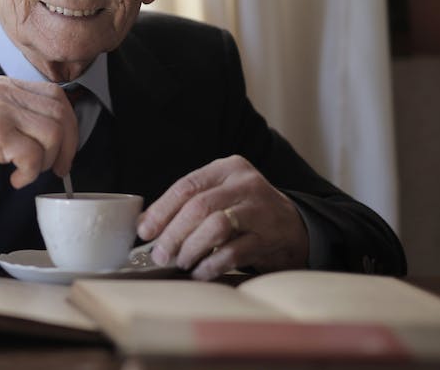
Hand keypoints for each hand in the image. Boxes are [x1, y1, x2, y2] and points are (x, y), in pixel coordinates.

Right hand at [0, 76, 78, 194]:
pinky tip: (15, 179)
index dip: (70, 126)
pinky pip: (33, 155)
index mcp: (6, 86)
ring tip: (27, 172)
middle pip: (60, 113)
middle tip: (56, 168)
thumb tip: (61, 133)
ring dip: (46, 161)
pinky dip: (30, 174)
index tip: (65, 151)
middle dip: (67, 147)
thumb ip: (21, 116)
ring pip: (52, 134)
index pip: (57, 97)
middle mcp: (4, 93)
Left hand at [136, 155, 308, 279]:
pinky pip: (234, 252)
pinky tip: (200, 272)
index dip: (161, 210)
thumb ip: (187, 205)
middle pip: (199, 207)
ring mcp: (261, 209)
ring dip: (192, 248)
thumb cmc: (245, 211)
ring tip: (180, 262)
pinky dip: (212, 265)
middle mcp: (246, 183)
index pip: (187, 186)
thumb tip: (145, 226)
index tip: (144, 231)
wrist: (294, 227)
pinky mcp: (271, 236)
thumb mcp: (220, 196)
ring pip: (216, 226)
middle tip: (159, 255)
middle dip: (173, 234)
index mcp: (228, 168)